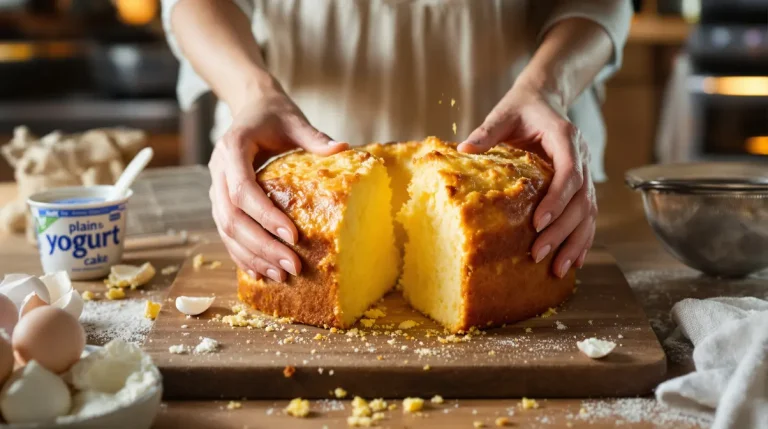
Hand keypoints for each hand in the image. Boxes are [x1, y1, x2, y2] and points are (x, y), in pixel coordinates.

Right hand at [209, 84, 348, 281]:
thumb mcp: (295, 121)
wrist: (250, 107)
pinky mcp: (220, 201)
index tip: (292, 236)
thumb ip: (314, 137)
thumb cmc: (274, 114)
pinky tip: (262, 273)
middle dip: (261, 246)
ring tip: (281, 276)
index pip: (243, 188)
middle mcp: (218, 170)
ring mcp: (216, 188)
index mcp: (233, 148)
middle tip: (292, 267)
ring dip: (252, 256)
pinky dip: (242, 255)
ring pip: (226, 230)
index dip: (265, 215)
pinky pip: (226, 233)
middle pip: (232, 217)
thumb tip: (343, 148)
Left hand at [458, 81, 596, 277]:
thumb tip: (464, 149)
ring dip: (575, 242)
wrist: (545, 99)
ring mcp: (585, 172)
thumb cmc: (522, 108)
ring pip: (589, 212)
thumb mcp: (503, 113)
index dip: (557, 199)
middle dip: (562, 229)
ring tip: (558, 270)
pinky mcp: (582, 186)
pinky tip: (574, 262)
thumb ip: (488, 131)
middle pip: (581, 199)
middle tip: (539, 253)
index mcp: (565, 137)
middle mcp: (581, 156)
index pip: (569, 172)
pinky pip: (588, 215)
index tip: (539, 222)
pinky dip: (582, 239)